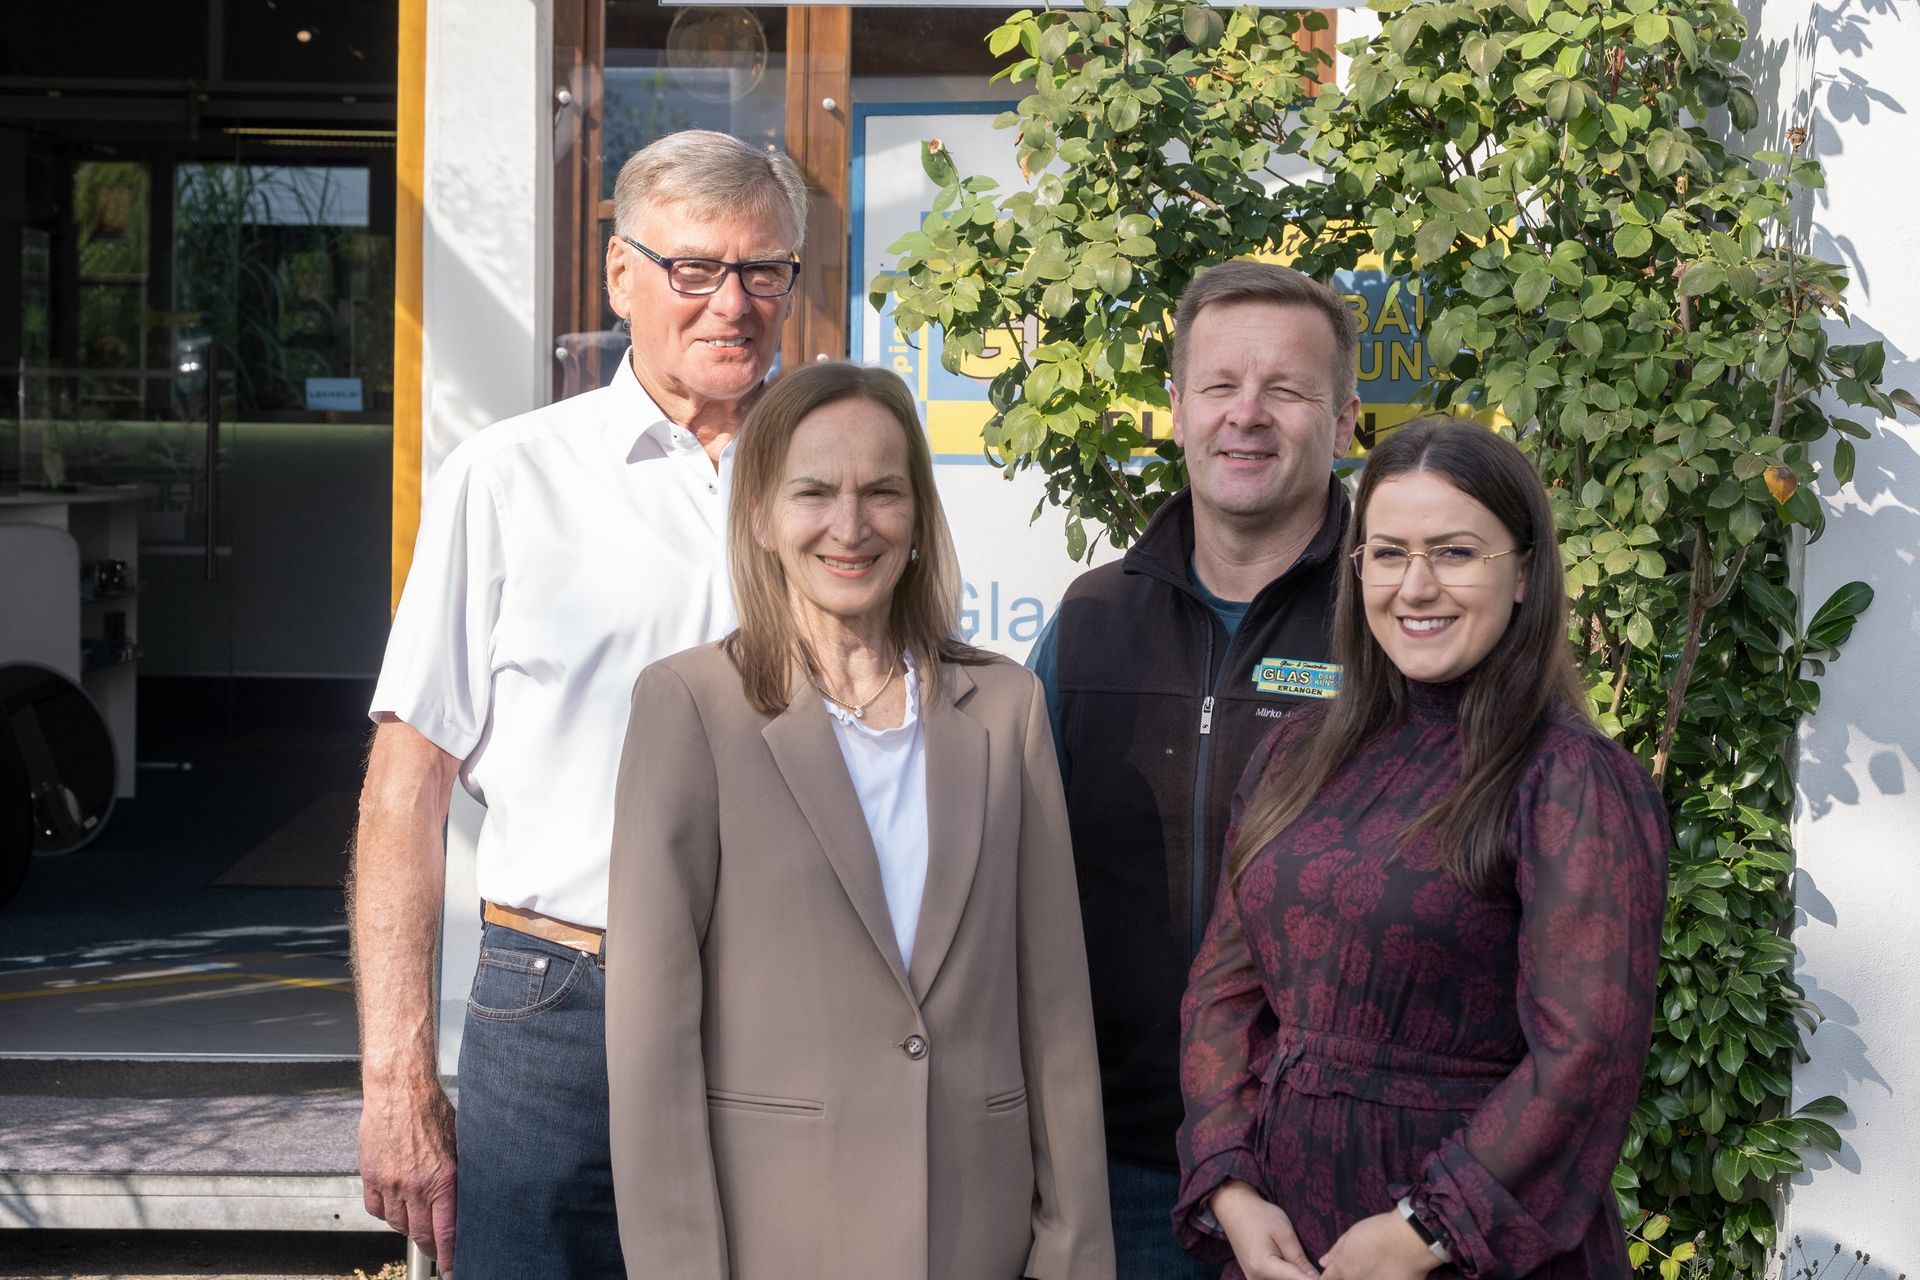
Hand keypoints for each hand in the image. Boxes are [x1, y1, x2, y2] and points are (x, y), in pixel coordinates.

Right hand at [359, 1076, 457, 1273]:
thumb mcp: (460, 1142)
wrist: (399, 1090)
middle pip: (420, 1234)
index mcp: (444, 1179)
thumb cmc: (432, 1110)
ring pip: (398, 1224)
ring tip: (417, 1220)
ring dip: (409, 1227)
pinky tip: (395, 1205)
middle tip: (436, 1253)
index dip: (449, 1257)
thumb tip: (467, 1197)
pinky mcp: (371, 1176)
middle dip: (430, 1247)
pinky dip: (386, 1213)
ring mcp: (391, 1183)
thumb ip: (460, 1173)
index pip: (447, 1232)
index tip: (451, 1270)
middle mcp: (416, 1186)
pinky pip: (376, 1209)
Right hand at [1212, 1180, 1319, 1279]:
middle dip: (1305, 1279)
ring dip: (1296, 1278)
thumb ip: (1299, 1259)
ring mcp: (1253, 1279)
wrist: (1234, 1208)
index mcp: (1263, 1266)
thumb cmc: (1260, 1215)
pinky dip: (1287, 1277)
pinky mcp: (1254, 1277)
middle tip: (1322, 1273)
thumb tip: (1315, 1279)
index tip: (1330, 1278)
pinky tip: (1297, 1271)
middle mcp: (1255, 1278)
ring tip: (1307, 1268)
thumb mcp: (1284, 1233)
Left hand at [1317, 1209, 1441, 1279]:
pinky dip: (1383, 1278)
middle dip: (1349, 1275)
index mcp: (1343, 1269)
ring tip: (1378, 1266)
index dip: (1329, 1275)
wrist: (1411, 1240)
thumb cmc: (1380, 1231)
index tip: (1336, 1271)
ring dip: (1367, 1277)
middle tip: (1363, 1263)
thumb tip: (1323, 1262)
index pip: (1326, 1279)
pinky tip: (1390, 1271)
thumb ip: (1335, 1251)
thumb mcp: (1351, 1234)